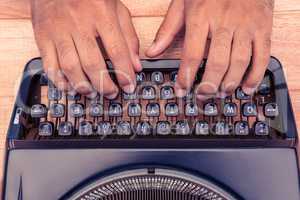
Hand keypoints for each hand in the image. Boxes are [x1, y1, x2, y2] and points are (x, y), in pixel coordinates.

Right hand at [31, 0, 140, 97]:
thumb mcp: (116, 9)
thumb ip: (128, 36)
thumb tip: (136, 65)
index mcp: (101, 13)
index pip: (117, 50)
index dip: (125, 73)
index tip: (130, 87)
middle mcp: (79, 22)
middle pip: (92, 63)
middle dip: (104, 85)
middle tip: (112, 93)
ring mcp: (58, 30)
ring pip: (70, 67)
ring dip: (83, 86)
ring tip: (93, 93)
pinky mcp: (42, 36)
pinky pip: (50, 65)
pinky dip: (60, 81)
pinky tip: (70, 88)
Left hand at [146, 0, 272, 98]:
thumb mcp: (182, 3)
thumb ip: (167, 29)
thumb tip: (152, 52)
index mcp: (201, 16)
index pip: (192, 54)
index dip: (186, 77)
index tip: (181, 91)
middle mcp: (224, 22)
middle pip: (217, 62)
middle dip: (209, 85)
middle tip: (202, 97)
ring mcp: (246, 25)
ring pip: (240, 61)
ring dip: (230, 83)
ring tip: (220, 94)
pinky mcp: (262, 27)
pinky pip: (262, 55)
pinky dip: (255, 75)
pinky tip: (246, 88)